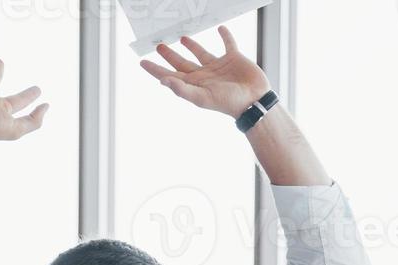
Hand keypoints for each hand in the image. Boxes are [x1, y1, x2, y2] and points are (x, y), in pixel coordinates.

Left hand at [139, 26, 270, 117]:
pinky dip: (225, 36)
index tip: (142, 62)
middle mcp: (204, 75)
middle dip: (170, 55)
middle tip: (159, 45)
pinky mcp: (234, 59)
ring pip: (201, 53)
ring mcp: (219, 66)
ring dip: (191, 45)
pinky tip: (220, 29)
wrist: (255, 101)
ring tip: (182, 37)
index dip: (155, 70)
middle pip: (182, 63)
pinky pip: (228, 44)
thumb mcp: (203, 97)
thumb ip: (183, 90)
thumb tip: (163, 81)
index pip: (170, 75)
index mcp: (195, 84)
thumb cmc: (229, 103)